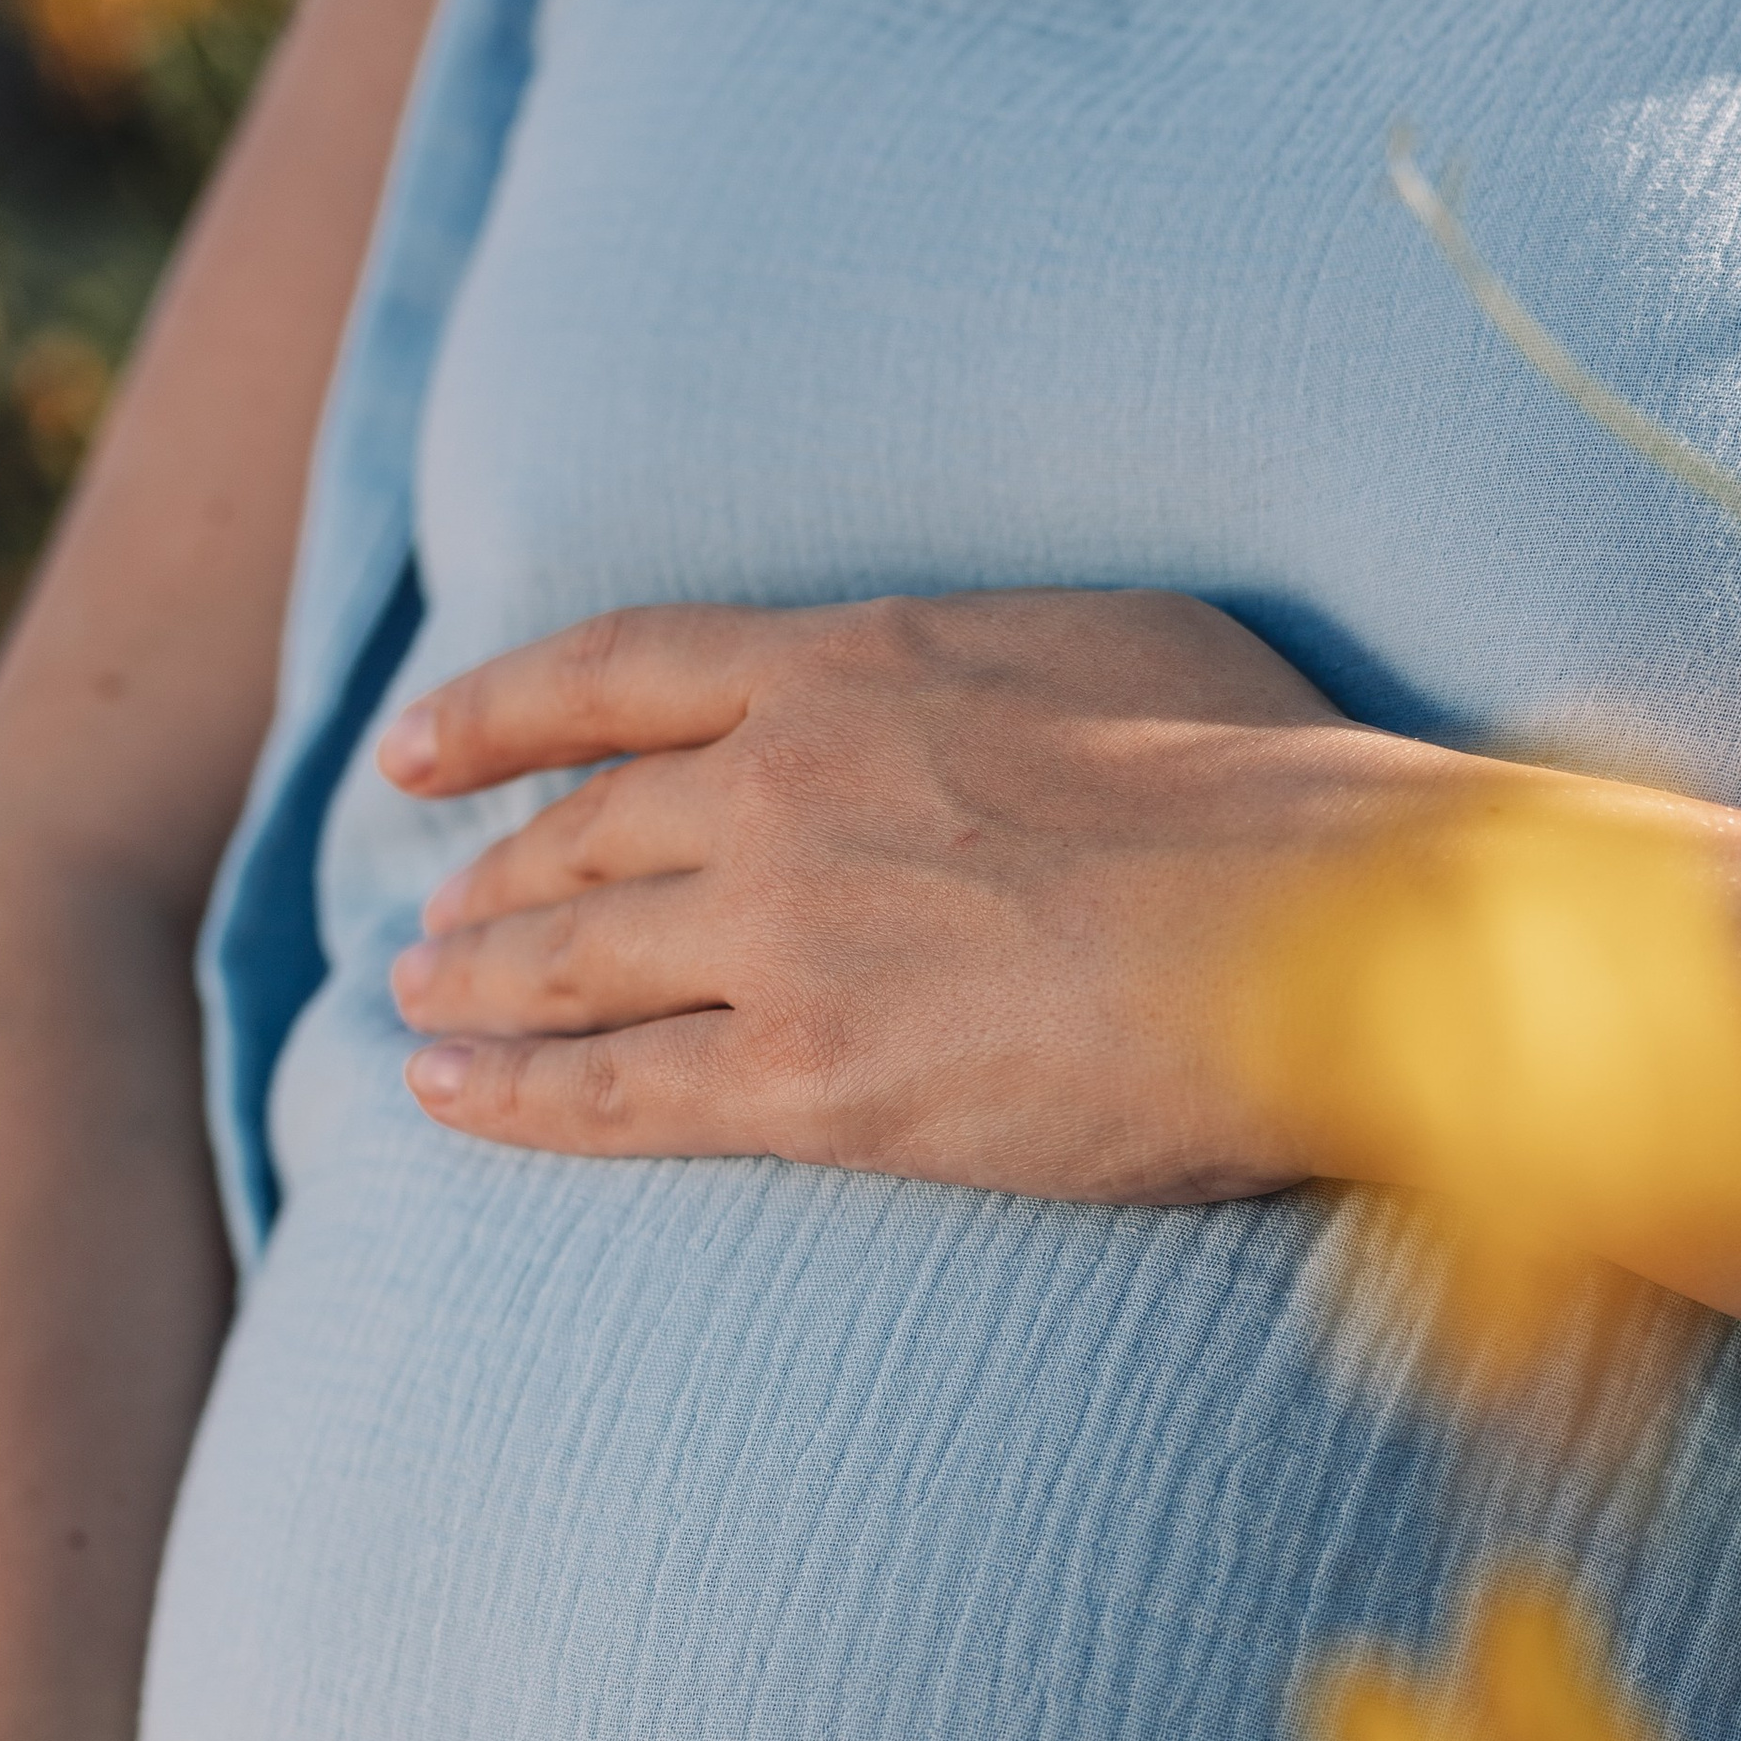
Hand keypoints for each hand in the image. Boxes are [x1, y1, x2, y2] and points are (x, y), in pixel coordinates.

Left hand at [380, 590, 1473, 1200]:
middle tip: (437, 927)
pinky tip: (448, 1097)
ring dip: (477, 987)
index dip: (498, 712)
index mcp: (854, 664)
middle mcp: (782, 783)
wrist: (1323, 921)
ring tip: (421, 1012)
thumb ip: (998, 667)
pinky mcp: (811, 1079)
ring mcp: (784, 932)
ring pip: (572, 958)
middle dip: (490, 881)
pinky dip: (513, 1095)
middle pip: (580, 831)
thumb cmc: (1274, 782)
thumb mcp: (1118, 642)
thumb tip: (994, 693)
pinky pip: (615, 1091)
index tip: (417, 750)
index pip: (620, 673)